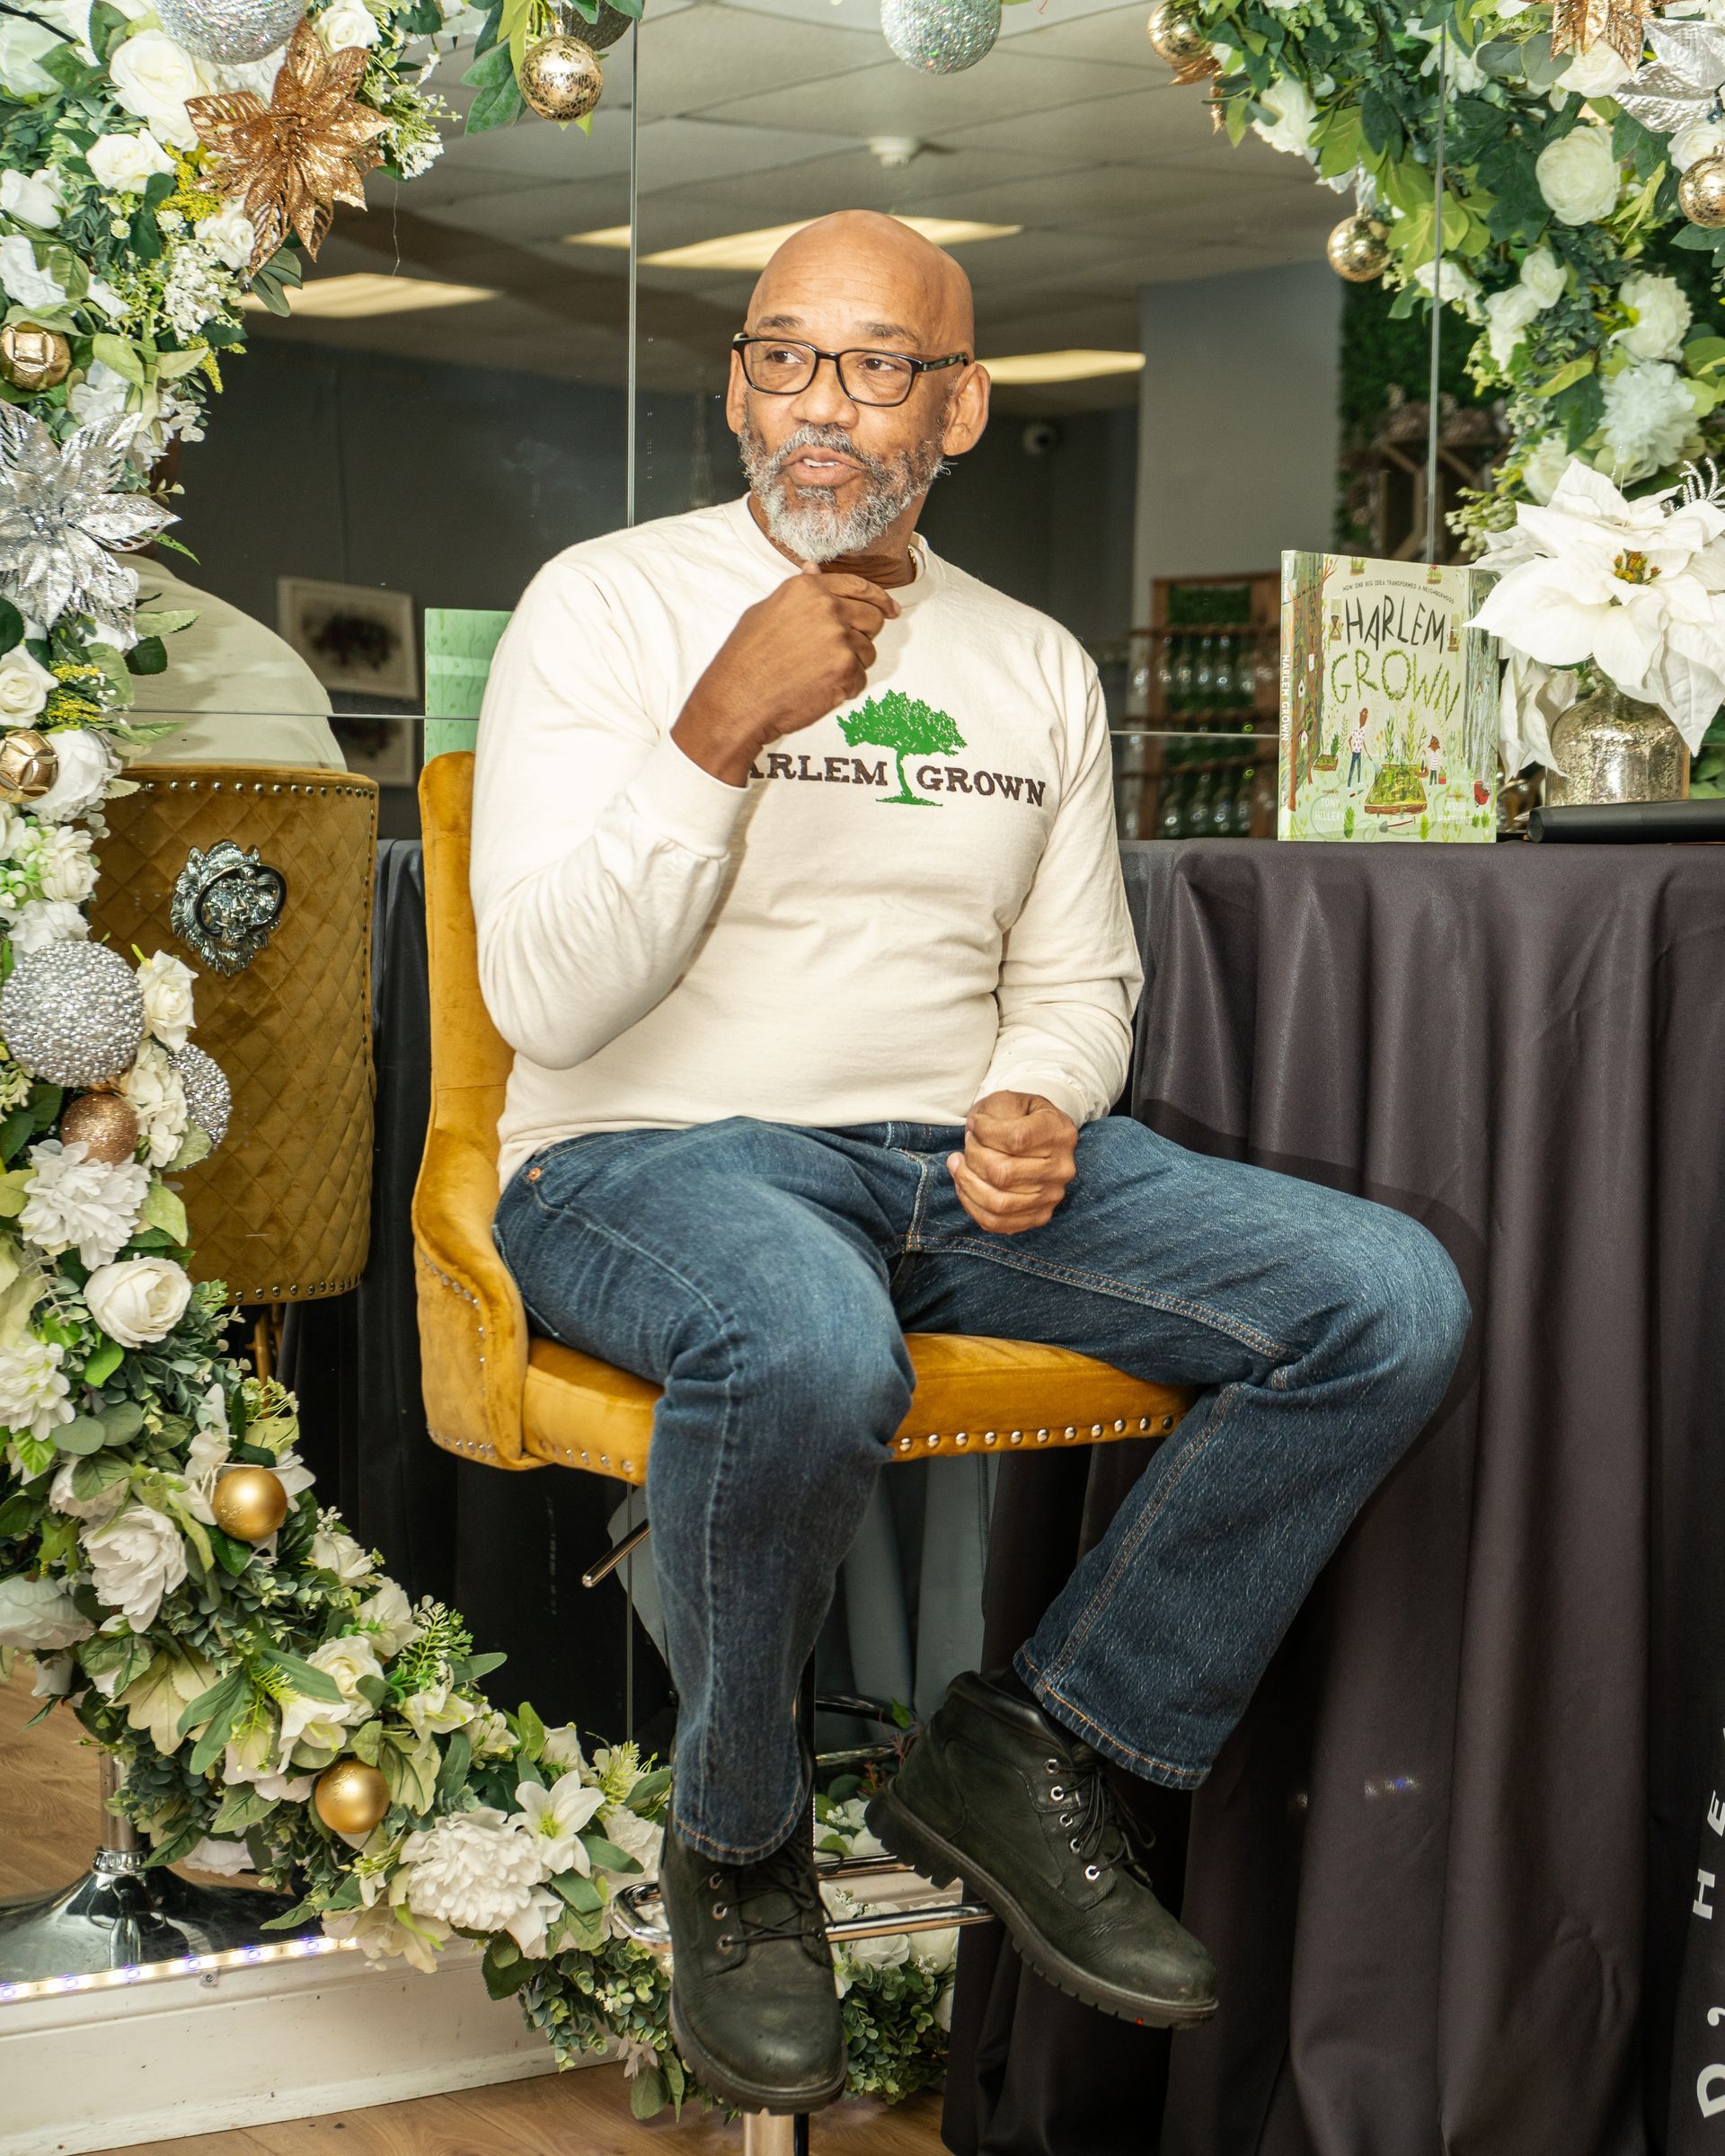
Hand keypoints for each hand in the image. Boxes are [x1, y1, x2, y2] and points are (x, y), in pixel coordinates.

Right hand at [674, 562, 898, 785]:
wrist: (738, 699)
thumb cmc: (745, 660)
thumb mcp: (766, 611)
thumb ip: (799, 590)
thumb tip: (814, 570)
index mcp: (808, 589)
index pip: (859, 585)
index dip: (880, 598)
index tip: (891, 609)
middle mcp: (828, 609)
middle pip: (873, 618)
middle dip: (864, 635)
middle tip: (841, 652)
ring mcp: (840, 640)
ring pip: (868, 652)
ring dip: (851, 665)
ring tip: (817, 673)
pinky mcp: (846, 671)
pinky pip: (860, 679)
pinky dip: (844, 688)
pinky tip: (816, 688)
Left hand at [946, 1092, 1077, 1235]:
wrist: (1035, 1137)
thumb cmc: (1017, 1117)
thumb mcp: (1009, 1100)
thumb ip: (993, 1111)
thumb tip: (975, 1132)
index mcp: (1059, 1132)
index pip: (1016, 1138)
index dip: (985, 1132)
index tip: (974, 1124)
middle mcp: (1062, 1168)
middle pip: (1003, 1173)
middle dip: (973, 1156)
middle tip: (967, 1143)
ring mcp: (1052, 1196)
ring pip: (998, 1203)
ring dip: (967, 1182)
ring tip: (957, 1164)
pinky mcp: (1039, 1216)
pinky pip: (997, 1223)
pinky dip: (971, 1205)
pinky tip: (964, 1184)